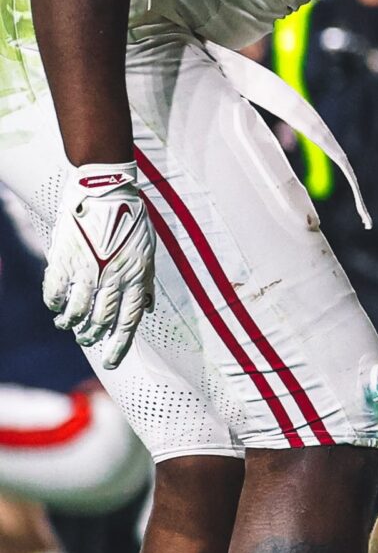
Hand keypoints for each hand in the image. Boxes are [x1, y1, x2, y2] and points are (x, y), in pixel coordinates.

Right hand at [43, 162, 153, 367]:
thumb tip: (147, 308)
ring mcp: (87, 270)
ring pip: (76, 312)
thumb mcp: (148, 251)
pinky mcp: (65, 259)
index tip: (111, 361)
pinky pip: (55, 292)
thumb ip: (146, 282)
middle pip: (101, 320)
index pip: (129, 321)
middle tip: (86, 338)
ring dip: (70, 323)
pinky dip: (54, 303)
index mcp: (136, 277)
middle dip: (92, 335)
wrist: (107, 190)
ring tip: (67, 325)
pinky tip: (55, 306)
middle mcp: (113, 278)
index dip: (119, 345)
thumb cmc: (131, 220)